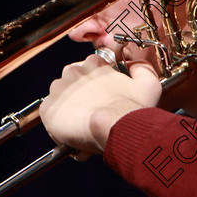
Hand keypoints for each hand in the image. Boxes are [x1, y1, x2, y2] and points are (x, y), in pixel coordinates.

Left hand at [40, 54, 161, 157]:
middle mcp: (72, 71)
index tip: (102, 101)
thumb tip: (135, 61)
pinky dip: (59, 127)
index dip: (96, 89)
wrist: (116, 127)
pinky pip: (51, 118)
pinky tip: (75, 135)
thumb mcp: (148, 83)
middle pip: (73, 86)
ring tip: (84, 128)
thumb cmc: (132, 109)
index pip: (89, 71)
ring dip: (70, 112)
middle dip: (81, 100)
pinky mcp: (48, 108)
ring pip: (61, 102)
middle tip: (94, 116)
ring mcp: (58, 89)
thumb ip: (141, 67)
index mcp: (93, 63)